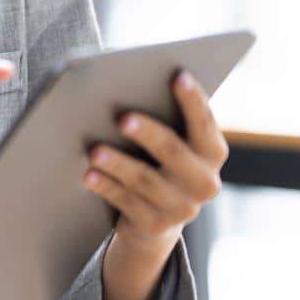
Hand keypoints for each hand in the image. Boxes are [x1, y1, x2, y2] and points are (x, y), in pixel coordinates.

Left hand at [84, 70, 228, 260]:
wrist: (154, 220)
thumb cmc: (158, 162)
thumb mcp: (170, 143)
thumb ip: (165, 118)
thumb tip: (128, 84)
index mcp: (212, 152)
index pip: (205, 122)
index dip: (193, 99)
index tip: (177, 75)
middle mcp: (204, 182)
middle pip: (174, 152)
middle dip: (148, 133)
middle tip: (122, 117)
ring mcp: (181, 207)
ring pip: (145, 180)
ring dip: (118, 163)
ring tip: (94, 149)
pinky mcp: (155, 225)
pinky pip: (126, 202)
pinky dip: (105, 186)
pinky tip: (88, 174)